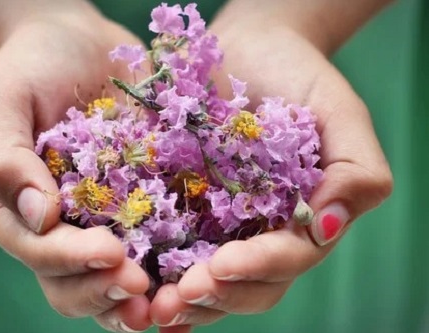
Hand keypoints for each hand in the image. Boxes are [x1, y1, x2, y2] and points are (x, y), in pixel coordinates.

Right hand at [0, 5, 151, 331]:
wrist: (79, 44)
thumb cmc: (32, 67)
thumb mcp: (2, 103)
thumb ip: (6, 160)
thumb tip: (38, 217)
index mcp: (19, 213)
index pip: (41, 253)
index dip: (73, 261)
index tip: (109, 251)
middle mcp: (62, 228)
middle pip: (76, 283)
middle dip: (107, 290)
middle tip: (142, 288)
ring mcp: (103, 220)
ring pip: (115, 279)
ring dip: (138, 300)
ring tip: (169, 303)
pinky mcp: (143, 204)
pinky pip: (156, 246)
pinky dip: (172, 269)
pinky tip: (197, 275)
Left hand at [148, 23, 392, 327]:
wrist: (249, 48)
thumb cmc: (298, 76)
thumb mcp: (340, 113)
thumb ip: (356, 171)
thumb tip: (328, 227)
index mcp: (301, 219)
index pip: (285, 259)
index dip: (256, 269)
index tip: (219, 266)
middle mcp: (262, 231)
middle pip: (246, 285)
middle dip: (214, 296)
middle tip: (175, 299)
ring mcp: (222, 225)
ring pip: (209, 280)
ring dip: (183, 300)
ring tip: (149, 306)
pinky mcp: (185, 208)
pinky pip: (172, 247)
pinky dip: (157, 272)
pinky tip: (133, 281)